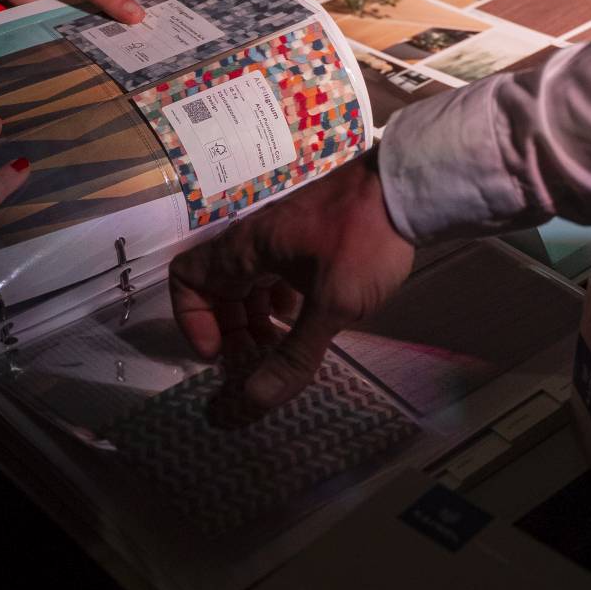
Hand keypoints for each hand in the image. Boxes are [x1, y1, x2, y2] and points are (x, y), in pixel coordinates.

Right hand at [170, 152, 415, 422]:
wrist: (404, 188)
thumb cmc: (363, 241)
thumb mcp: (331, 305)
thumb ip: (293, 356)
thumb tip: (253, 401)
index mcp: (246, 249)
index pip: (186, 278)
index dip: (192, 321)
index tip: (219, 352)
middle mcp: (254, 241)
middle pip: (217, 290)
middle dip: (228, 333)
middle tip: (253, 364)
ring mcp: (281, 239)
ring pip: (247, 284)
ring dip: (253, 321)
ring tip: (277, 351)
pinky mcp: (306, 240)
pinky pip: (274, 276)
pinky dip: (278, 303)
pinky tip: (303, 322)